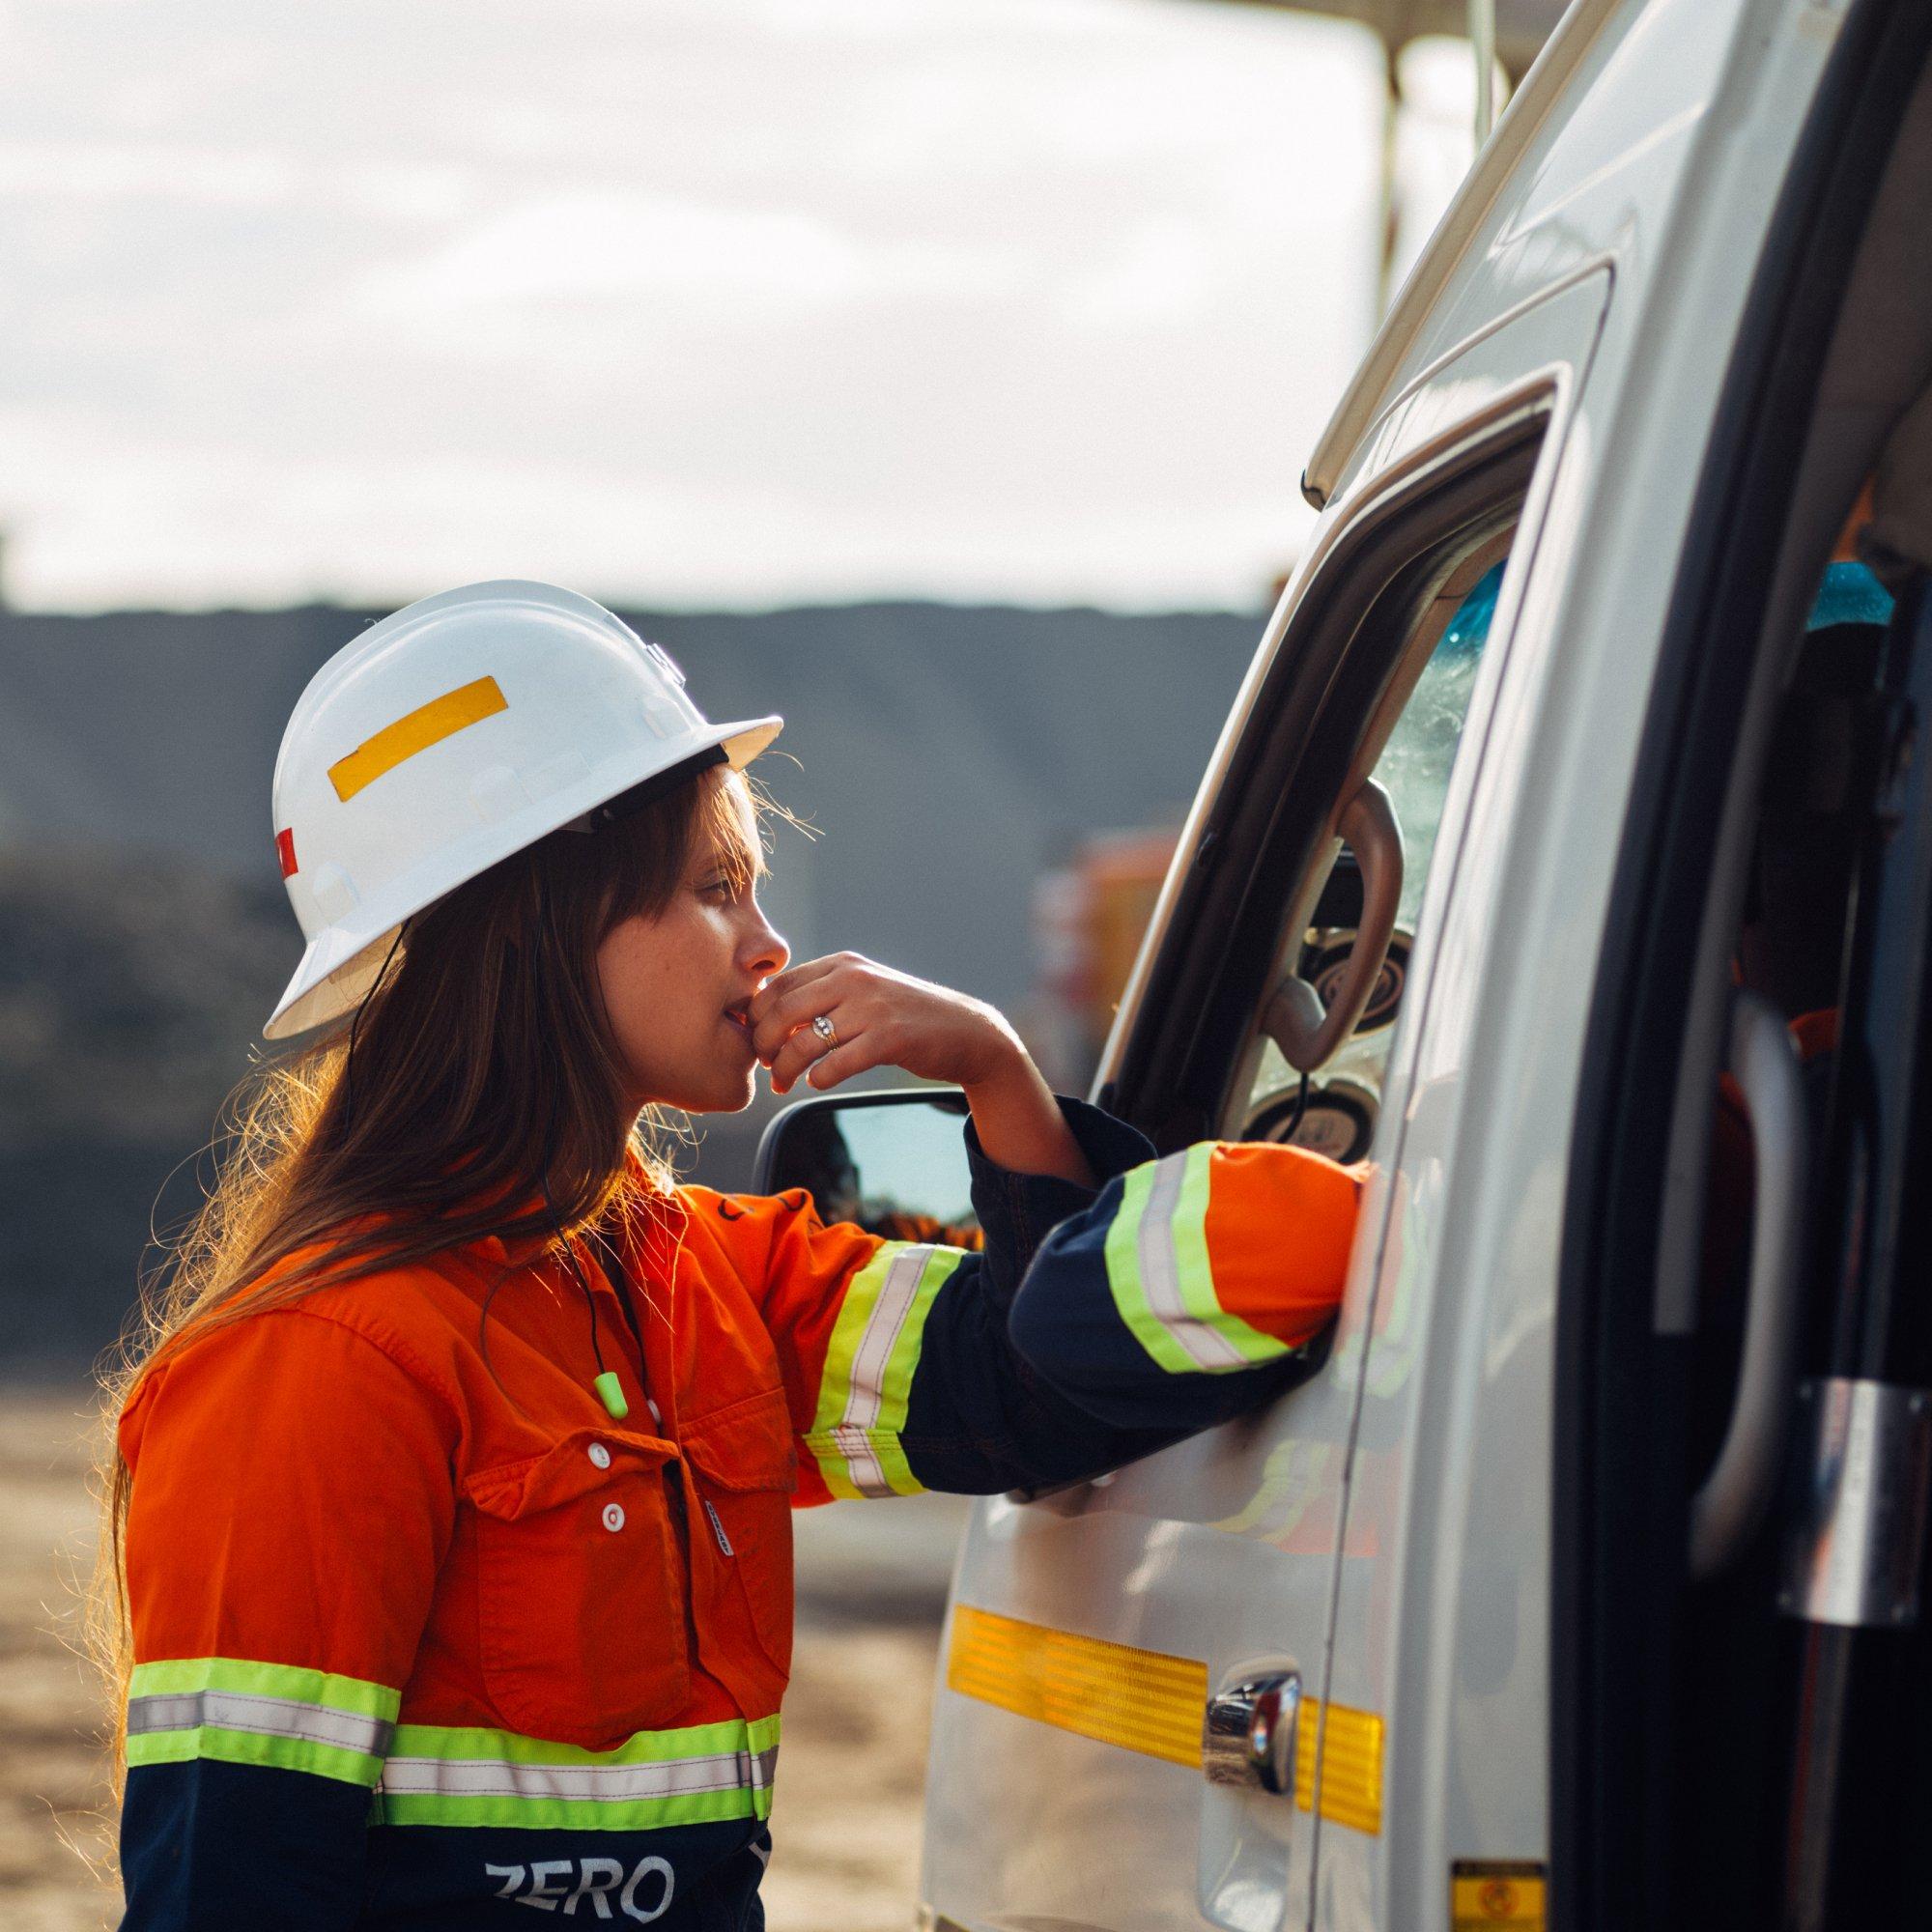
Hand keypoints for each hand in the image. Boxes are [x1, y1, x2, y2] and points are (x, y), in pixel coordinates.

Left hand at [746, 953, 1019, 1096]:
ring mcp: (873, 1007)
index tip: (757, 1040)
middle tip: (766, 1066)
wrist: (967, 1032)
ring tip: (783, 1082)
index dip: (757, 1017)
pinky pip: (836, 1063)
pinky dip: (819, 1078)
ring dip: (785, 1068)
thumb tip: (768, 1019)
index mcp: (842, 965)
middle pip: (783, 1012)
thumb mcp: (863, 992)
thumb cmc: (906, 1017)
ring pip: (805, 1041)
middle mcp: (855, 979)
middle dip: (764, 1044)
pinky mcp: (890, 1037)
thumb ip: (822, 996)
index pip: (778, 986)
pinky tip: (818, 1082)